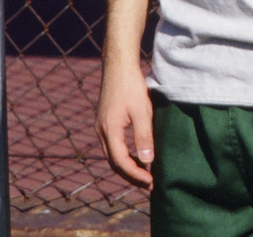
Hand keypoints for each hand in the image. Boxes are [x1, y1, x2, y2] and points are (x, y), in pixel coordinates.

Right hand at [96, 58, 155, 186]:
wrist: (118, 67)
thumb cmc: (131, 86)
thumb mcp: (142, 111)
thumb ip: (144, 136)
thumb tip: (147, 161)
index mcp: (109, 131)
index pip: (121, 162)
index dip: (136, 175)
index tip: (151, 182)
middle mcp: (101, 132)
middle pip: (114, 163)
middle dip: (131, 176)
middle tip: (149, 185)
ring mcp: (101, 128)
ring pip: (112, 156)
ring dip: (128, 167)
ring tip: (144, 175)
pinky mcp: (105, 123)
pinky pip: (113, 146)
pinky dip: (124, 156)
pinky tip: (137, 157)